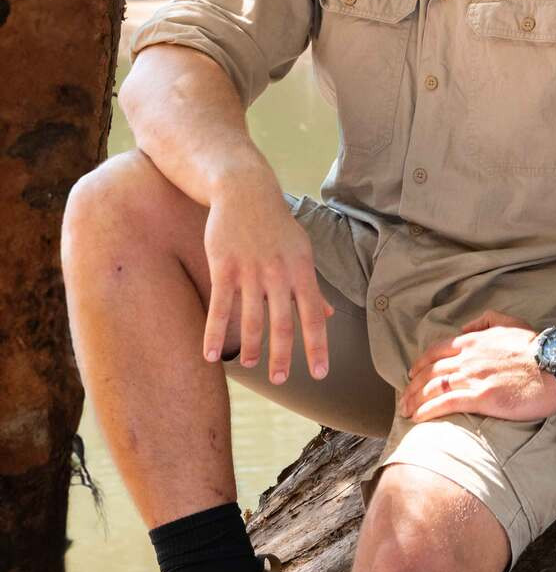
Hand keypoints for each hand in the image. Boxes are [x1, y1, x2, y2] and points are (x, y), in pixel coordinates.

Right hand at [201, 182, 332, 383]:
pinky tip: (211, 355)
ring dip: (252, 346)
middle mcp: (279, 273)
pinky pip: (220, 308)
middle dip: (283, 355)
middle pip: (283, 322)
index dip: (317, 345)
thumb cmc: (277, 225)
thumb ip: (312, 286)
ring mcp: (251, 271)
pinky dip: (215, 334)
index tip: (320, 372)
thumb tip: (329, 314)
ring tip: (252, 364)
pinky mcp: (224, 267)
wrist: (245, 192)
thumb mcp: (302, 250)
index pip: (313, 314)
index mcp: (302, 269)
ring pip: (252, 319)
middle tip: (282, 379)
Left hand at [401, 311, 555, 423]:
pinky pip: (446, 403)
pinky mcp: (481, 397)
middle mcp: (468, 358)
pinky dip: (428, 410)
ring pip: (433, 388)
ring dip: (415, 400)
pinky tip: (418, 418)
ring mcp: (474, 377)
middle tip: (403, 399)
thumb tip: (466, 326)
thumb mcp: (510, 322)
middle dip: (412, 387)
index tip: (411, 375)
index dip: (420, 364)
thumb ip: (486, 320)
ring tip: (405, 411)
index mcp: (474, 341)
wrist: (554, 365)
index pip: (437, 351)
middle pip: (430, 371)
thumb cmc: (536, 346)